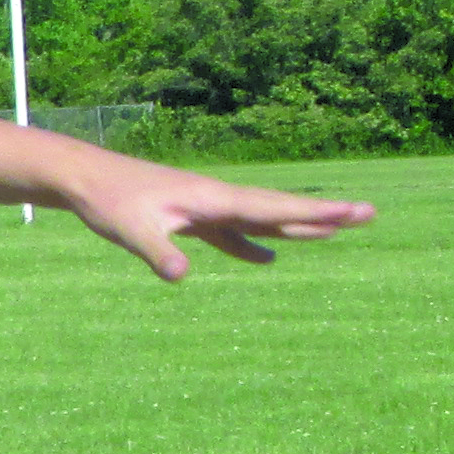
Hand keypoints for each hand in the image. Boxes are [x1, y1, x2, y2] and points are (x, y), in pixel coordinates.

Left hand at [62, 161, 377, 282]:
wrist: (85, 178)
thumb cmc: (107, 201)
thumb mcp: (130, 231)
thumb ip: (156, 253)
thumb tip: (180, 276)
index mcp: (212, 199)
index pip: (274, 209)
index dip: (316, 212)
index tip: (355, 212)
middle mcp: (217, 199)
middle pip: (279, 209)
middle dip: (323, 213)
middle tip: (369, 214)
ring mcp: (205, 208)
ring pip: (260, 219)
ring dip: (296, 225)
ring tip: (335, 230)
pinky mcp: (189, 218)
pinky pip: (230, 233)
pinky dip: (251, 245)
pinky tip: (267, 258)